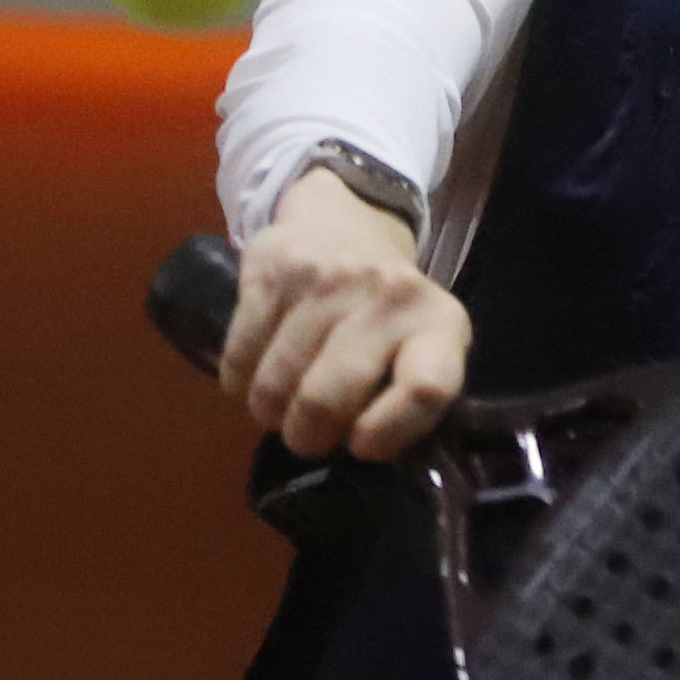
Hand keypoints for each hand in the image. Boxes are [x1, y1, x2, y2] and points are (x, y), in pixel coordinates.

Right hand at [223, 171, 473, 460]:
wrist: (345, 217)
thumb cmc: (388, 309)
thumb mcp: (422, 345)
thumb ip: (407, 397)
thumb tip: (361, 463)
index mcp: (440, 324)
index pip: (426, 389)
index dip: (388, 432)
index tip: (362, 445)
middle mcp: (389, 296)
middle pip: (330, 398)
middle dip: (309, 437)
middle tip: (309, 436)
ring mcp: (327, 280)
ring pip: (276, 385)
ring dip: (270, 413)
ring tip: (282, 407)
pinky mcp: (272, 271)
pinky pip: (239, 357)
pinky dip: (238, 384)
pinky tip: (256, 377)